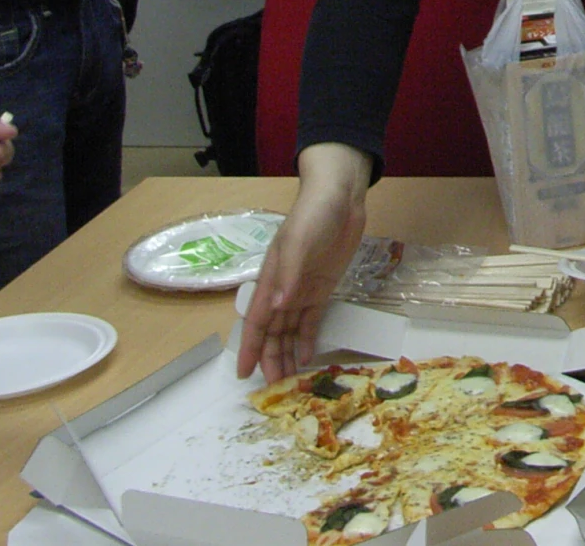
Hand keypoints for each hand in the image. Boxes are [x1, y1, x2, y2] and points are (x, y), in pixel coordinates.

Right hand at [238, 143, 369, 382]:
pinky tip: (306, 356)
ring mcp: (303, 289)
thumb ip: (288, 274)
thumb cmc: (314, 214)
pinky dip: (307, 338)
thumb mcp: (299, 241)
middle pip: (273, 331)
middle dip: (270, 358)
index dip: (250, 347)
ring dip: (287, 353)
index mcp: (271, 278)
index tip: (244, 373)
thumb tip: (277, 306)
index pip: (257, 321)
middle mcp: (283, 289)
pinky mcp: (322, 287)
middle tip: (275, 387)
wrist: (340, 197)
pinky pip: (311, 319)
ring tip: (290, 379)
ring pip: (290, 330)